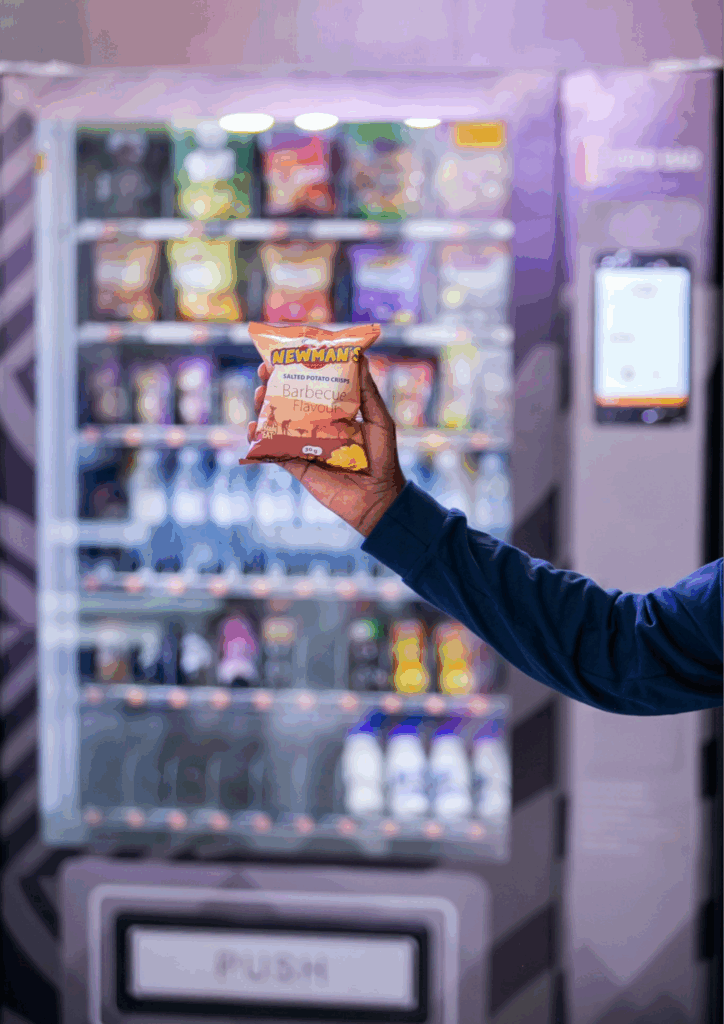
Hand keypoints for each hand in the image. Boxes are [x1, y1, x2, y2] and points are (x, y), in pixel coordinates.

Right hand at [246, 357, 405, 536]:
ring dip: (263, 407)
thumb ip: (367, 392)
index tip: (285, 355)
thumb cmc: (383, 458)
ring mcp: (303, 445)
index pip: (312, 387)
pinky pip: (273, 451)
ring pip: (276, 423)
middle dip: (273, 384)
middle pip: (288, 401)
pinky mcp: (296, 465)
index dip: (297, 371)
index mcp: (334, 413)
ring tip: (259, 393)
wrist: (377, 497)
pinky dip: (259, 440)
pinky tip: (252, 428)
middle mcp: (316, 426)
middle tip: (264, 370)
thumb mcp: (378, 420)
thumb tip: (361, 357)